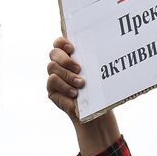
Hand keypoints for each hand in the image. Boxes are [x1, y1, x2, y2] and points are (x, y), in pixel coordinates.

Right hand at [47, 37, 121, 155]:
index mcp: (70, 57)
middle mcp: (59, 65)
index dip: (62, 42)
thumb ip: (94, 62)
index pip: (59, 43)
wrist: (95, 113)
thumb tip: (105, 48)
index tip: (72, 47)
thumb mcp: (97, 75)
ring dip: (67, 74)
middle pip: (53, 53)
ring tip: (81, 84)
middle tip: (80, 69)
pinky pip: (52, 81)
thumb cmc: (98, 90)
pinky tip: (74, 93)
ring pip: (52, 67)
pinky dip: (64, 86)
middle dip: (66, 59)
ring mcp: (54, 77)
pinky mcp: (51, 90)